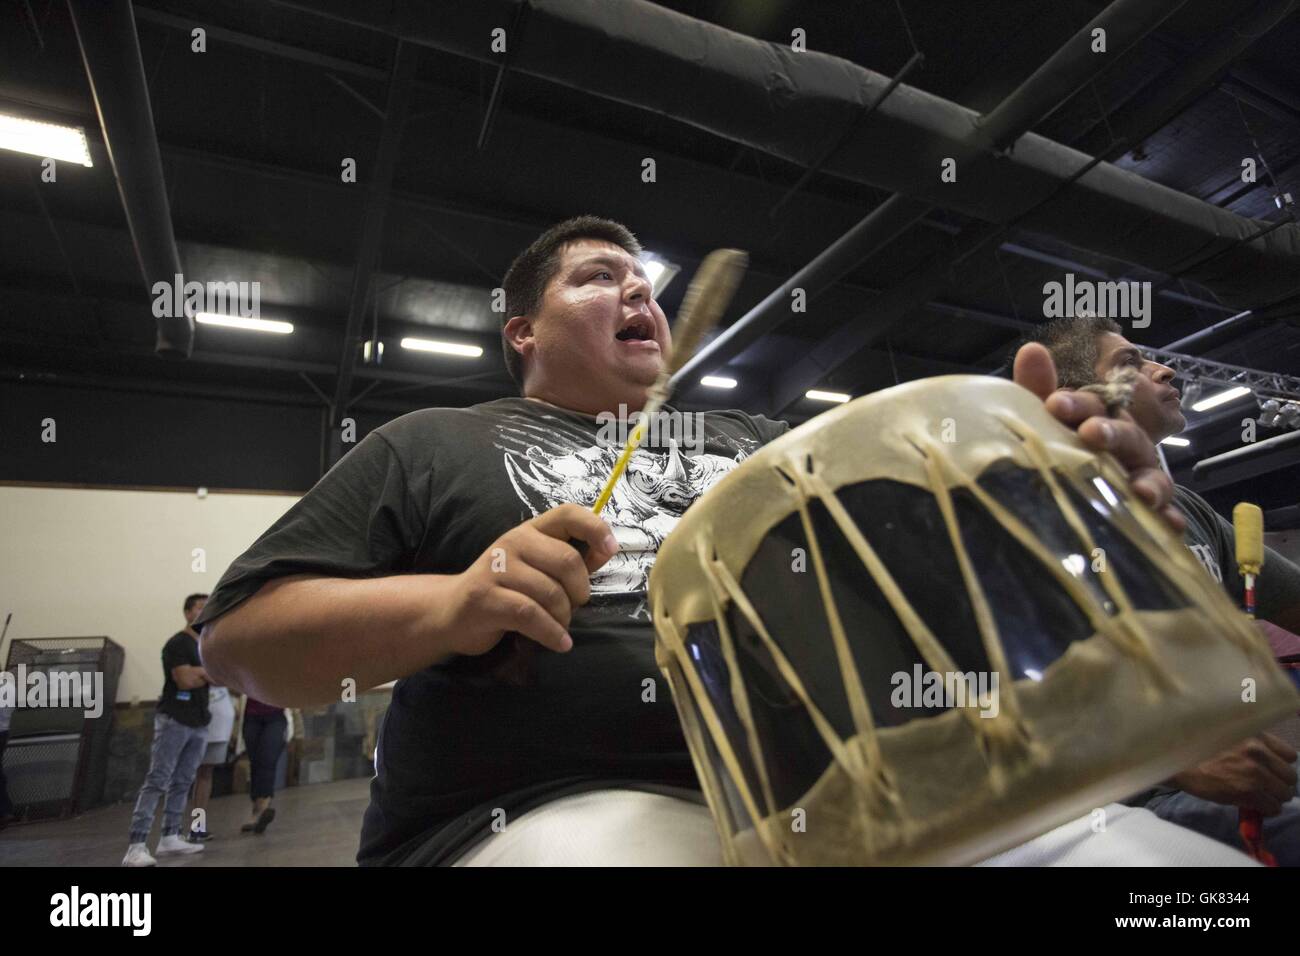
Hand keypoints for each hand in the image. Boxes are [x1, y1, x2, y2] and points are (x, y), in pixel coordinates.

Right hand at [444, 504, 619, 656]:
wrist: (450, 611)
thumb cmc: (505, 589)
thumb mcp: (536, 567)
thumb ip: (571, 559)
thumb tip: (606, 549)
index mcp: (530, 531)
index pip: (568, 514)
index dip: (595, 528)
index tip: (611, 549)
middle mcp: (512, 543)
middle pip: (567, 560)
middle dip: (580, 590)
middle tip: (574, 606)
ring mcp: (496, 569)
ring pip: (551, 592)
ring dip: (564, 617)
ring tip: (560, 626)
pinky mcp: (485, 598)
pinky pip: (531, 615)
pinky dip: (551, 633)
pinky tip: (560, 643)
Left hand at [1013, 343, 1183, 532]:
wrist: (1061, 497)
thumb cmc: (1057, 449)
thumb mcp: (1042, 423)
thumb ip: (1036, 390)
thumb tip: (1031, 350)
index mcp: (1098, 421)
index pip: (1092, 406)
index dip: (1077, 403)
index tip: (1055, 404)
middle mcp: (1123, 448)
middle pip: (1127, 436)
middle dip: (1113, 433)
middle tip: (1091, 434)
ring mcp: (1137, 479)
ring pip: (1153, 477)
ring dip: (1151, 483)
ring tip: (1140, 491)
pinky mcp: (1144, 513)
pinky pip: (1161, 518)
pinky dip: (1168, 521)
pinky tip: (1170, 527)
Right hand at [1170, 734, 1298, 815]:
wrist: (1174, 762)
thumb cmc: (1195, 747)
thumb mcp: (1226, 735)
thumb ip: (1249, 744)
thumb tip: (1267, 763)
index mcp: (1255, 734)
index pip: (1291, 755)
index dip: (1280, 765)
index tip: (1270, 770)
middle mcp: (1258, 751)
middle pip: (1290, 776)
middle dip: (1279, 783)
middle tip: (1264, 786)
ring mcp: (1255, 772)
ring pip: (1284, 793)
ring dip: (1273, 797)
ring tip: (1258, 796)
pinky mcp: (1248, 791)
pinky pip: (1272, 807)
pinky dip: (1266, 809)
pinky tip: (1253, 805)